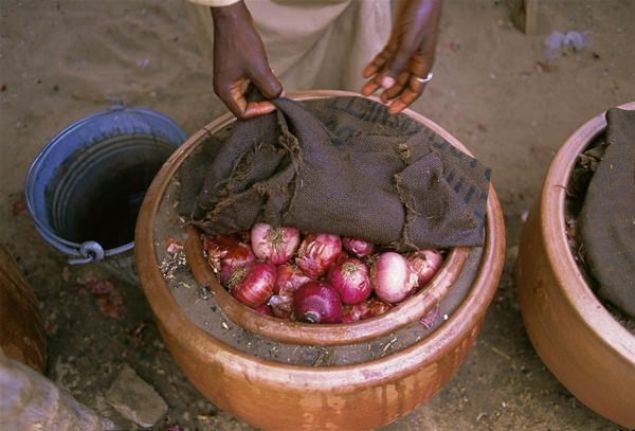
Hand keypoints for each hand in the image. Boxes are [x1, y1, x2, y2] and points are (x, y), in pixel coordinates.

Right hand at [211, 1, 282, 119]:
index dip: (261, 111)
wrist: (233, 18)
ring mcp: (230, 79)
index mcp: (225, 91)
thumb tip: (280, 98)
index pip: (244, 114)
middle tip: (278, 95)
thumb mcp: (259, 69)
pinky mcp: (236, 71)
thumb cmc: (240, 42)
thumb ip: (271, 88)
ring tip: (274, 82)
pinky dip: (261, 82)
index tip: (276, 103)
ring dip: (264, 90)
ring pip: (251, 94)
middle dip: (263, 101)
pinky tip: (270, 74)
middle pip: (247, 105)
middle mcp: (225, 88)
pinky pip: (250, 83)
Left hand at [361, 0, 441, 113]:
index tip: (391, 111)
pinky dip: (376, 65)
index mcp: (424, 62)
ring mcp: (406, 49)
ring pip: (391, 70)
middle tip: (376, 101)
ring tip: (365, 91)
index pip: (416, 88)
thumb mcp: (409, 42)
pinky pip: (386, 56)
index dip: (404, 101)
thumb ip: (397, 63)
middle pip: (401, 82)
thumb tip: (386, 85)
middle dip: (389, 92)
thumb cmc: (421, 14)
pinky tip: (366, 72)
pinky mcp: (398, 39)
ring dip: (378, 81)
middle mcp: (415, 58)